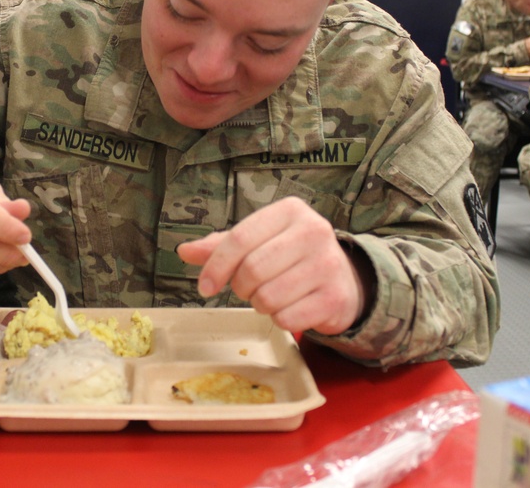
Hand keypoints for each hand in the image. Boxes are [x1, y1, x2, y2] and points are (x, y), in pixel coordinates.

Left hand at [177, 197, 371, 334]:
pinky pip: (287, 318)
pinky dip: (280, 319)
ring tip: (272, 295)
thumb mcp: (260, 241)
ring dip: (260, 304)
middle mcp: (313, 231)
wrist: (344, 279)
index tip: (204, 287)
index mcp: (290, 211)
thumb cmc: (293, 257)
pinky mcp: (335, 297)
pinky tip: (291, 307)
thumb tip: (184, 250)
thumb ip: (223, 245)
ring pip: (268, 297)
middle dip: (241, 287)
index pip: (240, 238)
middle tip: (248, 289)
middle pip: (252, 269)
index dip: (216, 266)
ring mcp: (328, 264)